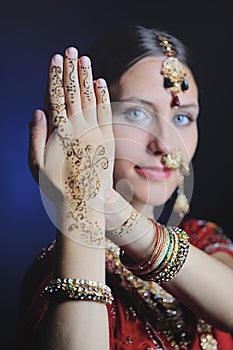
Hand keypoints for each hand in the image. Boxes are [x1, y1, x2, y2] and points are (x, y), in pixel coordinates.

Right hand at [28, 47, 114, 245]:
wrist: (85, 204)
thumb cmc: (57, 188)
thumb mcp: (37, 165)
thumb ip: (36, 136)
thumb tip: (38, 111)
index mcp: (59, 133)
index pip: (56, 97)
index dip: (55, 77)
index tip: (55, 60)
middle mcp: (78, 129)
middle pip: (74, 92)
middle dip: (71, 70)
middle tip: (71, 50)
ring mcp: (95, 133)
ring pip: (90, 98)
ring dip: (87, 76)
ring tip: (85, 58)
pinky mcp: (107, 139)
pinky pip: (105, 112)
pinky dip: (103, 96)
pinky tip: (101, 82)